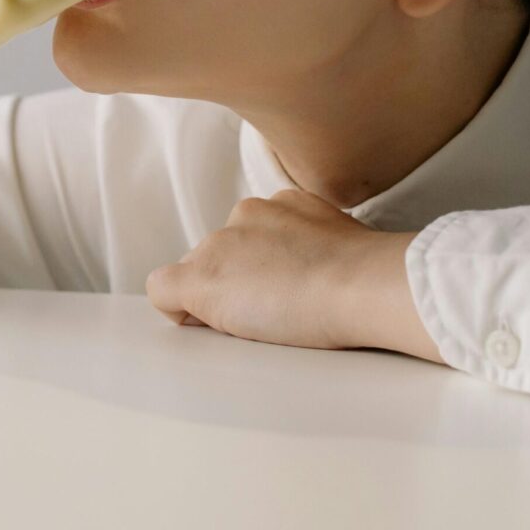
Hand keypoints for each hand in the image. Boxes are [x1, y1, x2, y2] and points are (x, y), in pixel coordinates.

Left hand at [145, 189, 442, 360]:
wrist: (363, 284)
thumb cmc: (366, 277)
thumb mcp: (340, 244)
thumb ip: (309, 246)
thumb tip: (295, 272)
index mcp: (281, 204)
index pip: (249, 237)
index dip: (257, 270)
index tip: (284, 288)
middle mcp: (244, 215)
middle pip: (219, 256)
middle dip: (235, 284)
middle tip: (276, 309)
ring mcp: (218, 245)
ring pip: (198, 274)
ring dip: (218, 298)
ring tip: (264, 318)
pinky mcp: (198, 278)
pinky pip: (163, 290)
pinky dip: (178, 311)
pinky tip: (206, 324)